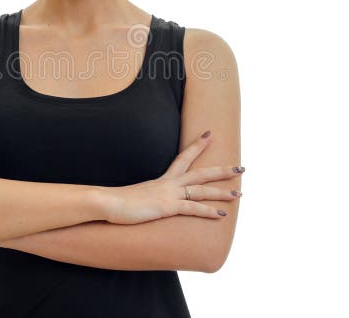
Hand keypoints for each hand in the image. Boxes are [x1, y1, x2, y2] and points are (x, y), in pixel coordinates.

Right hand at [101, 130, 242, 224]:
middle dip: (222, 170)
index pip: (183, 158)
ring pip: (202, 190)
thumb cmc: (116, 201)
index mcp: (162, 179)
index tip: (210, 134)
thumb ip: (145, 196)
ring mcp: (169, 194)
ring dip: (222, 191)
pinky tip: (222, 214)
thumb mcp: (135, 195)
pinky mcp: (167, 207)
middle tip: (241, 167)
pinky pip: (193, 208)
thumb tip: (145, 200)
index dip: (197, 145)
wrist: (107, 202)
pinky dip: (208, 211)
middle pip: (201, 172)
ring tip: (239, 192)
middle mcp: (168, 183)